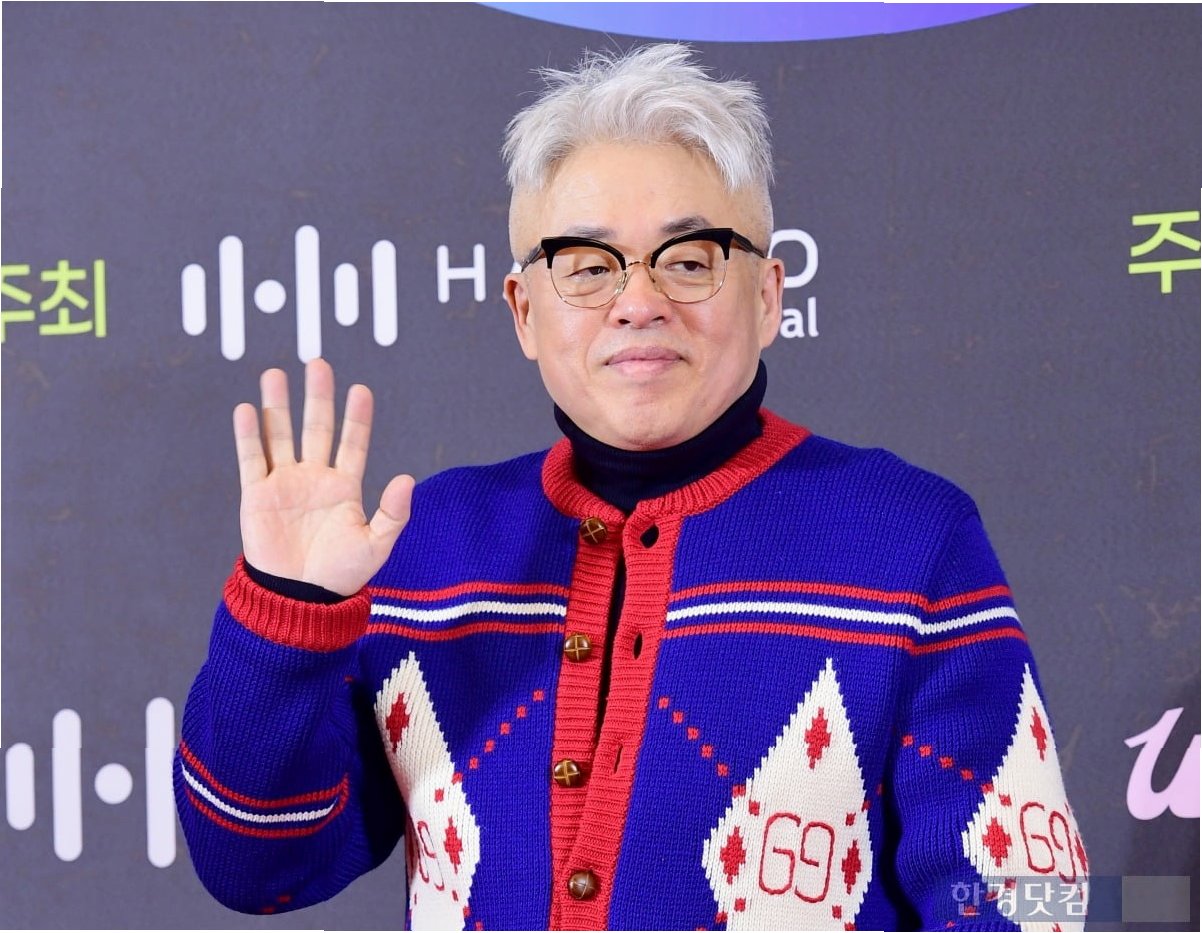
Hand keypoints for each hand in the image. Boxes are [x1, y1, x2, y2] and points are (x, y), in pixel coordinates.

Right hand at [234, 358, 414, 596]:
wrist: (300, 598)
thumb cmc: (342, 574)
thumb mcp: (376, 545)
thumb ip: (393, 513)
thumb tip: (408, 479)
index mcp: (345, 487)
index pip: (352, 442)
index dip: (356, 417)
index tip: (361, 389)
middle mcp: (315, 478)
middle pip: (316, 428)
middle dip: (318, 397)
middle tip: (318, 363)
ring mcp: (285, 484)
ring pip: (280, 436)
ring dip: (278, 406)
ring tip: (275, 373)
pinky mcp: (257, 496)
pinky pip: (252, 460)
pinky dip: (249, 435)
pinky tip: (247, 408)